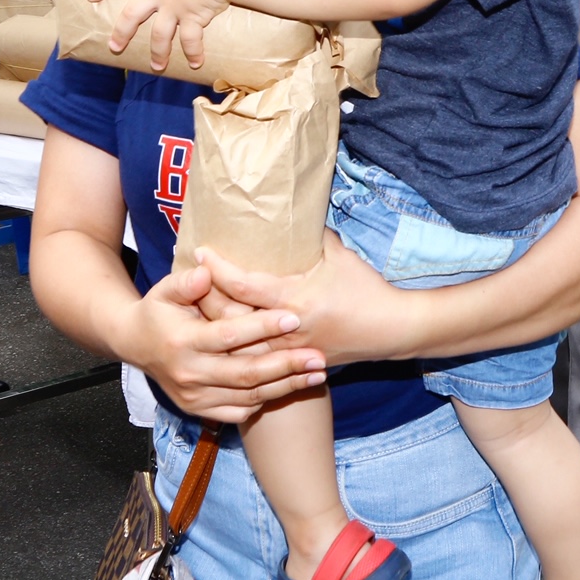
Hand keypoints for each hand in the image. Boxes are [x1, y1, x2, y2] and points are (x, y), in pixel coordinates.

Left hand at [91, 0, 227, 68]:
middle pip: (131, 15)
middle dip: (121, 32)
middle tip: (114, 47)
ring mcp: (174, 8)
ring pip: (158, 35)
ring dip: (157, 52)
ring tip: (156, 66)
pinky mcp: (192, 18)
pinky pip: (190, 40)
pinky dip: (193, 52)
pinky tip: (195, 63)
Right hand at [105, 265, 326, 423]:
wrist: (134, 344)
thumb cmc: (158, 310)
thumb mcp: (164, 289)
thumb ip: (186, 281)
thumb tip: (207, 270)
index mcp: (182, 342)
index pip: (229, 336)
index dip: (262, 327)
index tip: (294, 317)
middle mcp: (189, 374)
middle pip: (245, 373)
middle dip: (285, 365)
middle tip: (318, 356)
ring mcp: (194, 397)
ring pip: (248, 397)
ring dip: (286, 387)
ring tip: (317, 374)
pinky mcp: (198, 410)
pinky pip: (238, 413)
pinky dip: (266, 403)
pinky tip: (291, 388)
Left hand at [199, 237, 420, 365]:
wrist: (391, 329)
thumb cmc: (367, 288)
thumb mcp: (338, 255)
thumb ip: (311, 236)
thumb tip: (290, 215)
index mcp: (296, 298)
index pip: (243, 286)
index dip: (218, 269)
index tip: (201, 252)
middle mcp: (287, 328)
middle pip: (230, 319)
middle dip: (205, 299)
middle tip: (188, 281)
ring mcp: (288, 351)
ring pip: (236, 346)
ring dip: (214, 327)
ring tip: (195, 309)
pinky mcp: (293, 364)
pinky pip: (253, 361)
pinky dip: (233, 349)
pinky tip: (220, 338)